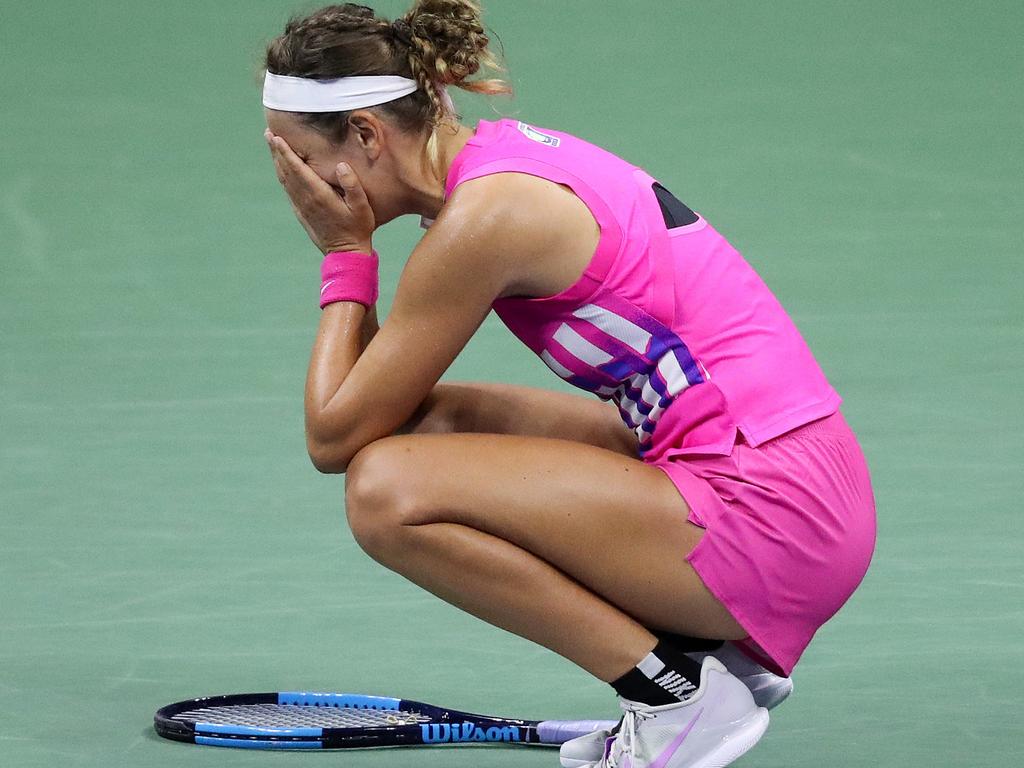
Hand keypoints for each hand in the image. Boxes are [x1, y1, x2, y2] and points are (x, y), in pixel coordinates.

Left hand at [265, 130, 374, 253]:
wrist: (346, 253)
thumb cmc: (358, 228)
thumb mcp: (362, 207)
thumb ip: (353, 186)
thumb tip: (342, 166)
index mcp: (318, 194)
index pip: (297, 168)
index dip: (286, 152)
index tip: (276, 136)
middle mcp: (306, 199)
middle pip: (286, 171)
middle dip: (277, 151)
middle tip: (268, 133)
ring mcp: (301, 206)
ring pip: (284, 179)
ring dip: (277, 161)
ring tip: (272, 145)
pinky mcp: (301, 212)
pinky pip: (288, 190)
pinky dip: (282, 175)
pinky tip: (282, 168)